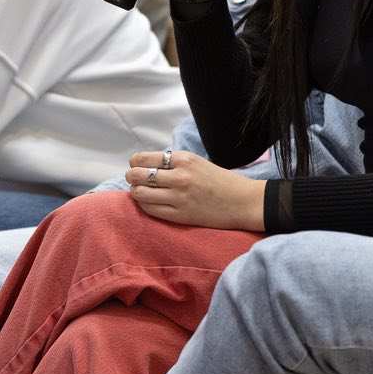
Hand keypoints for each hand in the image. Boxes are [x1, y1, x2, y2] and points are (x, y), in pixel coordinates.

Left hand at [125, 149, 264, 230]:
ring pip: (140, 193)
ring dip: (136, 192)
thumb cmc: (219, 181)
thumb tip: (145, 164)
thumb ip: (173, 162)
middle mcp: (179, 177)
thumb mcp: (196, 162)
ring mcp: (178, 197)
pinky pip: (150, 209)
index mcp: (183, 159)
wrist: (241, 202)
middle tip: (134, 179)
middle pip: (138, 175)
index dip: (135, 162)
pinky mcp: (179, 215)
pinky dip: (145, 205)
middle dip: (132, 177)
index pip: (144, 158)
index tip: (136, 165)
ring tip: (142, 192)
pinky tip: (150, 202)